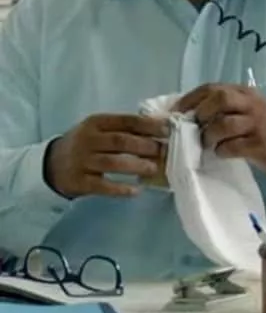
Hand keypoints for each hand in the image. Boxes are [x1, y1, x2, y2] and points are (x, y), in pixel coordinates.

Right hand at [44, 113, 169, 198]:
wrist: (52, 164)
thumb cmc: (85, 144)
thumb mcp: (99, 130)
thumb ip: (123, 129)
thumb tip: (158, 130)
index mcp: (96, 122)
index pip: (125, 121)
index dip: (147, 125)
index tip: (166, 130)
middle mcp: (88, 139)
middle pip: (120, 141)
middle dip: (144, 146)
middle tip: (163, 151)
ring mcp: (82, 161)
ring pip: (113, 163)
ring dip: (136, 166)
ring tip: (153, 169)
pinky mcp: (79, 181)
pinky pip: (102, 186)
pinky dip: (120, 189)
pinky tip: (136, 191)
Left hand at [174, 83, 265, 177]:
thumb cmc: (264, 129)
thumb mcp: (247, 111)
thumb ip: (224, 108)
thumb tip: (188, 115)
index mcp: (245, 93)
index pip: (213, 87)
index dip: (191, 98)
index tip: (176, 111)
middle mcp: (252, 103)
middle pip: (220, 98)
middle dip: (202, 112)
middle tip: (195, 127)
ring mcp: (258, 123)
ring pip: (225, 123)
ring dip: (209, 135)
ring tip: (207, 143)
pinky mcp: (262, 144)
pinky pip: (234, 146)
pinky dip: (222, 150)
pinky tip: (221, 153)